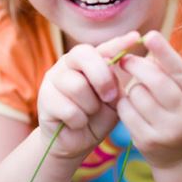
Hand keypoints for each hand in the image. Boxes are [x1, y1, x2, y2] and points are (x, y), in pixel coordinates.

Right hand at [37, 31, 140, 159]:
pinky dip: (79, 121)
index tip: (136, 37)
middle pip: (85, 55)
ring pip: (77, 85)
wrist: (76, 143)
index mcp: (90, 60)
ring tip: (89, 114)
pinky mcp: (45, 98)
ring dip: (90, 107)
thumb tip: (124, 63)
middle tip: (109, 97)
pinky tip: (76, 123)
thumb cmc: (98, 117)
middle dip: (102, 78)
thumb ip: (115, 82)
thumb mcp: (113, 100)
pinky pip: (68, 108)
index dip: (119, 42)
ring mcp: (54, 78)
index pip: (104, 46)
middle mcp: (69, 62)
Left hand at [116, 31, 181, 167]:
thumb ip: (169, 70)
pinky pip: (126, 111)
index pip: (180, 70)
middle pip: (157, 82)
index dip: (164, 51)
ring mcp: (168, 131)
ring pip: (138, 95)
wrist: (180, 156)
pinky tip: (129, 105)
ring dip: (131, 88)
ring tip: (136, 91)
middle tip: (126, 59)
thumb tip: (147, 42)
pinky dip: (124, 103)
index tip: (149, 34)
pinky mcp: (148, 141)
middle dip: (138, 66)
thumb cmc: (177, 111)